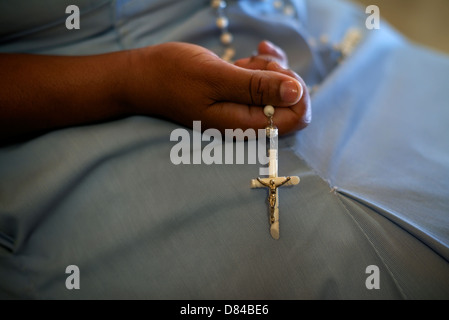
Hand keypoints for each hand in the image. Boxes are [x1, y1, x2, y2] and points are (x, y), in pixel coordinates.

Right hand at [128, 42, 309, 135]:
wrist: (145, 76)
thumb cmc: (173, 76)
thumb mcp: (216, 77)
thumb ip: (257, 88)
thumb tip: (298, 93)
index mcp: (245, 125)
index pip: (296, 118)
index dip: (297, 92)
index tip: (276, 71)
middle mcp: (249, 120)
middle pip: (291, 102)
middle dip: (281, 75)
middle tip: (256, 62)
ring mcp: (244, 107)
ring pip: (280, 87)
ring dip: (270, 67)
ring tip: (246, 59)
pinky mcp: (239, 94)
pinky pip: (266, 80)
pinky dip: (264, 64)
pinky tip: (254, 52)